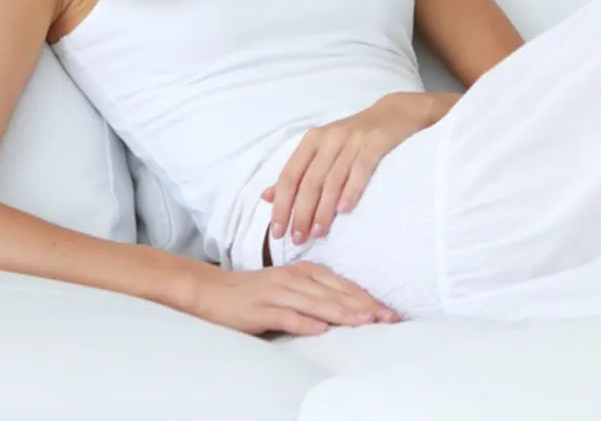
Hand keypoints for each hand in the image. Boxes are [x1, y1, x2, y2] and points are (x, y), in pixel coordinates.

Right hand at [188, 260, 399, 335]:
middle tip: (388, 318)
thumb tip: (348, 310)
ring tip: (365, 322)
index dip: (366, 299)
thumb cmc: (255, 293)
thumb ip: (315, 295)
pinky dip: (304, 322)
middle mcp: (294, 279)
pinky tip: (320, 329)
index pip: (342, 285)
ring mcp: (277, 293)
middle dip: (364, 307)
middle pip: (335, 294)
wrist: (212, 291)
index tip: (388, 312)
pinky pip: (286, 316)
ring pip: (316, 303)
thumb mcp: (289, 288)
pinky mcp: (260, 309)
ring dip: (342, 313)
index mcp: (304, 272)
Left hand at [262, 91, 458, 245]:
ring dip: (323, 210)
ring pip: (332, 180)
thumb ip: (297, 172)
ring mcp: (352, 140)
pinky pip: (360, 169)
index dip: (281, 205)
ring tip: (318, 234)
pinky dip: (350, 191)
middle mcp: (329, 138)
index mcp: (312, 140)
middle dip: (301, 213)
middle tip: (297, 239)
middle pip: (309, 181)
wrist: (395, 113)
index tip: (276, 232)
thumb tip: (267, 196)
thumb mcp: (322, 149)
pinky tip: (344, 211)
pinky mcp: (375, 143)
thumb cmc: (355, 137)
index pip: (290, 176)